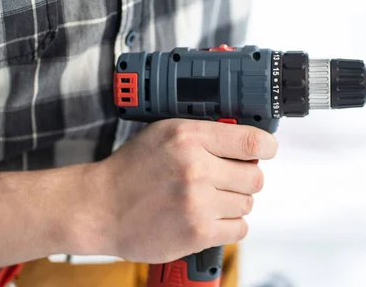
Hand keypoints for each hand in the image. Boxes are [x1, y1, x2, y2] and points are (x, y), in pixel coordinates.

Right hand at [78, 119, 277, 262]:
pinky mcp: (197, 233)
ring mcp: (197, 202)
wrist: (99, 208)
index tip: (266, 150)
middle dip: (244, 178)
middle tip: (225, 179)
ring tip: (208, 200)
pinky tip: (208, 218)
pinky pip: (239, 229)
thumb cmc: (131, 170)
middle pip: (255, 176)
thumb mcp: (164, 133)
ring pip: (248, 203)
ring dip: (234, 203)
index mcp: (189, 137)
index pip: (252, 140)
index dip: (266, 146)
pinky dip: (228, 226)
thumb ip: (204, 134)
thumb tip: (246, 140)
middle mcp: (195, 167)